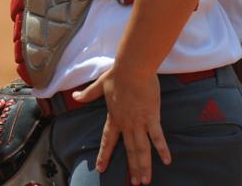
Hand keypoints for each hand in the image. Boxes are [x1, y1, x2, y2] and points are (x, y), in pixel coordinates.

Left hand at [72, 68, 169, 184]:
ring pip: (141, 148)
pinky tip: (167, 161)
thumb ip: (88, 94)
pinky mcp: (152, 117)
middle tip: (135, 184)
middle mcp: (126, 123)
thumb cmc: (117, 74)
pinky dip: (162, 149)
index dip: (104, 154)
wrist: (132, 68)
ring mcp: (139, 122)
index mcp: (113, 117)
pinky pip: (157, 137)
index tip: (101, 168)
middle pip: (128, 149)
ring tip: (145, 180)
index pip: (108, 140)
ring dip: (144, 165)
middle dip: (131, 168)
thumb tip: (74, 96)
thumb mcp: (99, 85)